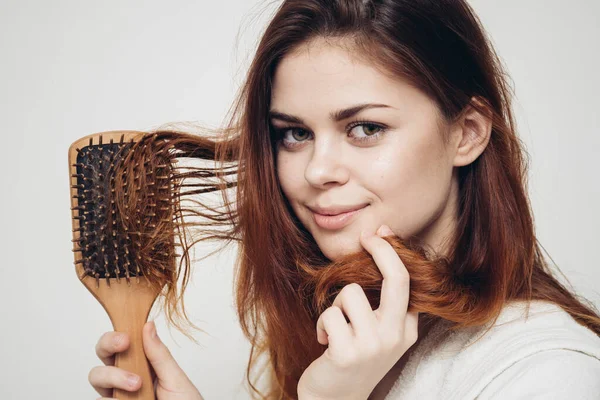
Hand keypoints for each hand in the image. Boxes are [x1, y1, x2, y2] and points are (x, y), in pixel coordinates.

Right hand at [88, 321, 203, 398]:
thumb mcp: (175, 378)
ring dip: (113, 376)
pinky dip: (110, 399)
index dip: (118, 335)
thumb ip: (159, 355)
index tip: (127, 337)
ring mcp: (118, 395)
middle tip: (124, 345)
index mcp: (143, 363)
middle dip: (108, 345)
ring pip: (97, 377)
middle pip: (103, 354)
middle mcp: (126, 377)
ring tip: (136, 385)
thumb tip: (148, 325)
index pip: (123, 343)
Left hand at [297, 225, 418, 399]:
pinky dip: (322, 325)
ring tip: (335, 328)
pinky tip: (325, 343)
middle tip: (367, 237)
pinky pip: (330, 315)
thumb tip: (384, 253)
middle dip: (381, 249)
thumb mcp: (380, 334)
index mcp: (406, 330)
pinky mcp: (347, 353)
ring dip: (335, 307)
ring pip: (350, 294)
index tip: (379, 234)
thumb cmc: (354, 359)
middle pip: (396, 278)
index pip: (407, 281)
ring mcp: (373, 346)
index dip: (392, 252)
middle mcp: (395, 337)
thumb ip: (386, 304)